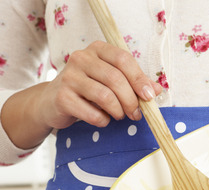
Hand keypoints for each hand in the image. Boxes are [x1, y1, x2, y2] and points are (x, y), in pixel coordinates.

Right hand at [2, 41, 161, 148]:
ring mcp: (69, 77)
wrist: (52, 102)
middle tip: (136, 113)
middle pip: (115, 79)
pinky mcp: (62, 97)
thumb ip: (133, 83)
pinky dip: (102, 121)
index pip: (123, 59)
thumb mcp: (110, 81)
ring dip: (118, 111)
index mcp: (97, 49)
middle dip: (130, 100)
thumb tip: (156, 90)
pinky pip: (92, 113)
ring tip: (119, 116)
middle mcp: (81, 58)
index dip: (139, 79)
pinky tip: (102, 119)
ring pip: (104, 96)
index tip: (150, 96)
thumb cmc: (87, 90)